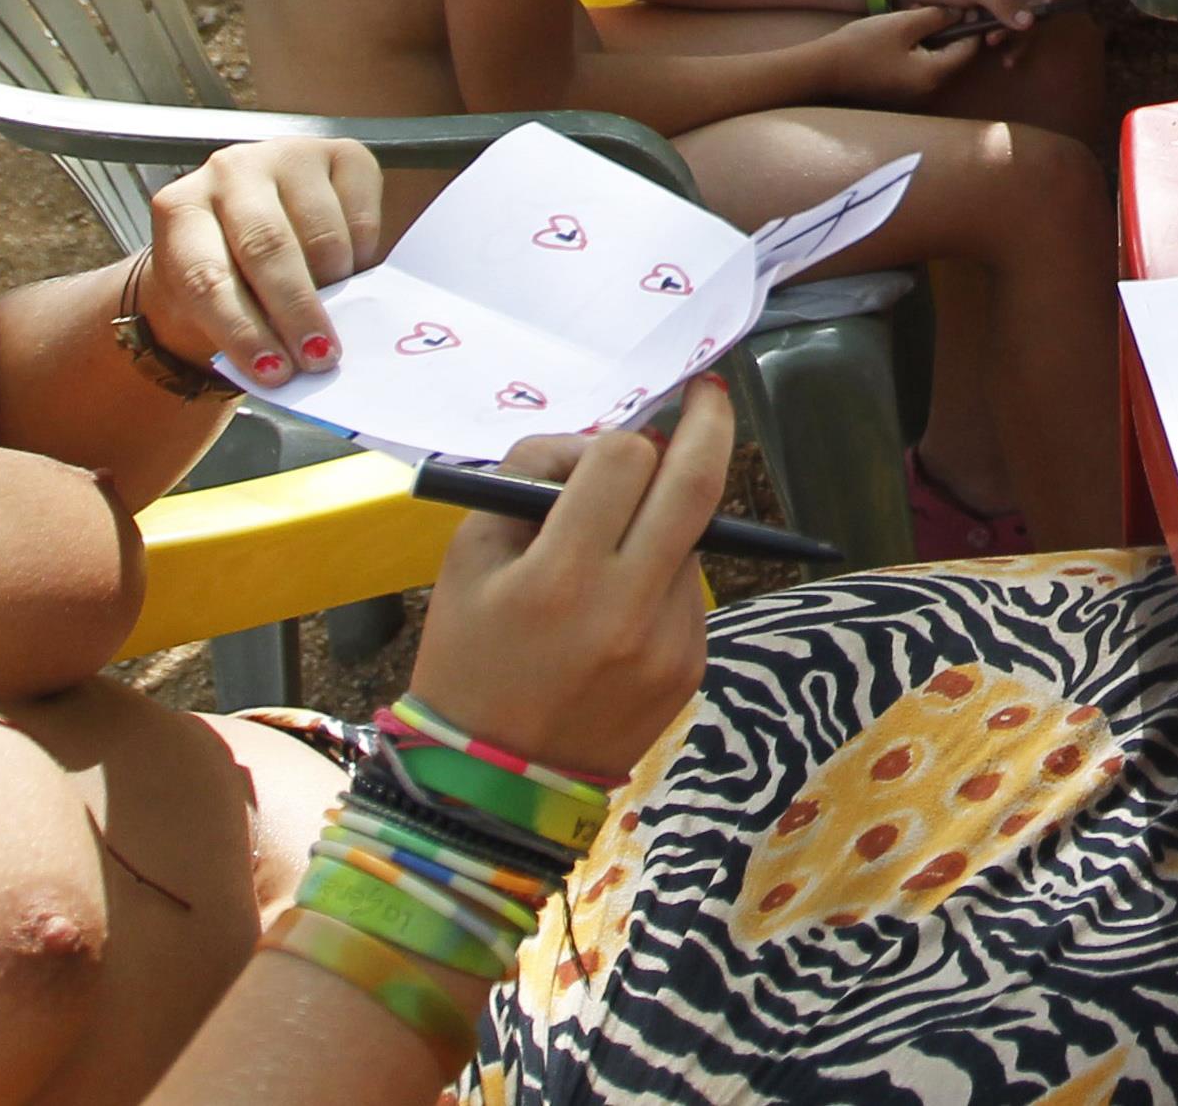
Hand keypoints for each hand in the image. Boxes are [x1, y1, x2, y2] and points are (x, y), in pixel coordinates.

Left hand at [135, 137, 384, 386]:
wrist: (247, 224)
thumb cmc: (225, 277)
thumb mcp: (212, 306)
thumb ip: (243, 324)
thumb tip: (299, 360)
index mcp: (179, 209)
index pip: (208, 276)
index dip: (242, 330)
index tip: (272, 373)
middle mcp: (228, 170)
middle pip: (267, 247)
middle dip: (296, 310)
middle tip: (320, 358)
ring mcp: (284, 153)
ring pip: (321, 232)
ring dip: (335, 285)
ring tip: (336, 316)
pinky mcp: (339, 152)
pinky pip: (360, 213)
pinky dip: (362, 254)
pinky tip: (350, 273)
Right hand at [404, 377, 734, 780]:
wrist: (495, 784)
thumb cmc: (469, 659)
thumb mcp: (468, 558)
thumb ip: (531, 482)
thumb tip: (598, 441)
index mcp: (560, 578)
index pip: (624, 460)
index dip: (609, 443)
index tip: (599, 450)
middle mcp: (628, 607)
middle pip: (697, 484)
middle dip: (709, 424)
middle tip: (708, 394)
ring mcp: (670, 641)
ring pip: (690, 538)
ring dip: (662, 522)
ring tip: (607, 556)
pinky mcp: (692, 667)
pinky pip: (687, 591)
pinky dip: (660, 577)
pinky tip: (616, 610)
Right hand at [808, 4, 986, 104]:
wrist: (823, 70)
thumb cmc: (863, 45)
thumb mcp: (903, 24)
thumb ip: (936, 17)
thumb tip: (960, 14)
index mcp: (934, 74)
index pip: (968, 49)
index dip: (969, 25)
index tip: (962, 5)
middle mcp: (929, 89)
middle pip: (953, 55)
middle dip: (946, 29)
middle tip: (930, 7)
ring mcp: (914, 93)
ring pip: (935, 58)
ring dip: (930, 36)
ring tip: (912, 14)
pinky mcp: (899, 91)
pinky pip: (919, 66)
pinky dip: (916, 48)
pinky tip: (900, 30)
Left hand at [904, 0, 1075, 34]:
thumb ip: (1002, 1)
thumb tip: (1030, 23)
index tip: (1048, 9)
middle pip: (1044, 4)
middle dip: (1029, 23)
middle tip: (1009, 34)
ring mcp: (1005, 1)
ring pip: (1027, 23)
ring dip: (1015, 36)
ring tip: (992, 44)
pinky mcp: (991, 18)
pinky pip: (1009, 33)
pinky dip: (1007, 44)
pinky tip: (1001, 56)